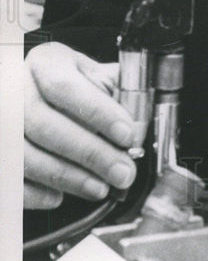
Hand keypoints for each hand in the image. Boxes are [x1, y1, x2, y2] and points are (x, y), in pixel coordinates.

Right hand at [24, 42, 137, 208]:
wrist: (41, 93)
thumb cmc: (75, 87)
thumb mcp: (96, 76)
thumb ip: (118, 92)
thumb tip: (140, 121)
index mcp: (45, 63)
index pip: (66, 87)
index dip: (98, 113)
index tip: (127, 135)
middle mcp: (15, 89)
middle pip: (44, 125)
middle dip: (90, 153)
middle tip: (122, 171)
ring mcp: (1, 124)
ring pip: (25, 155)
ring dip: (68, 177)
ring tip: (100, 187)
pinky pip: (10, 179)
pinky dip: (35, 193)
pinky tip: (60, 197)